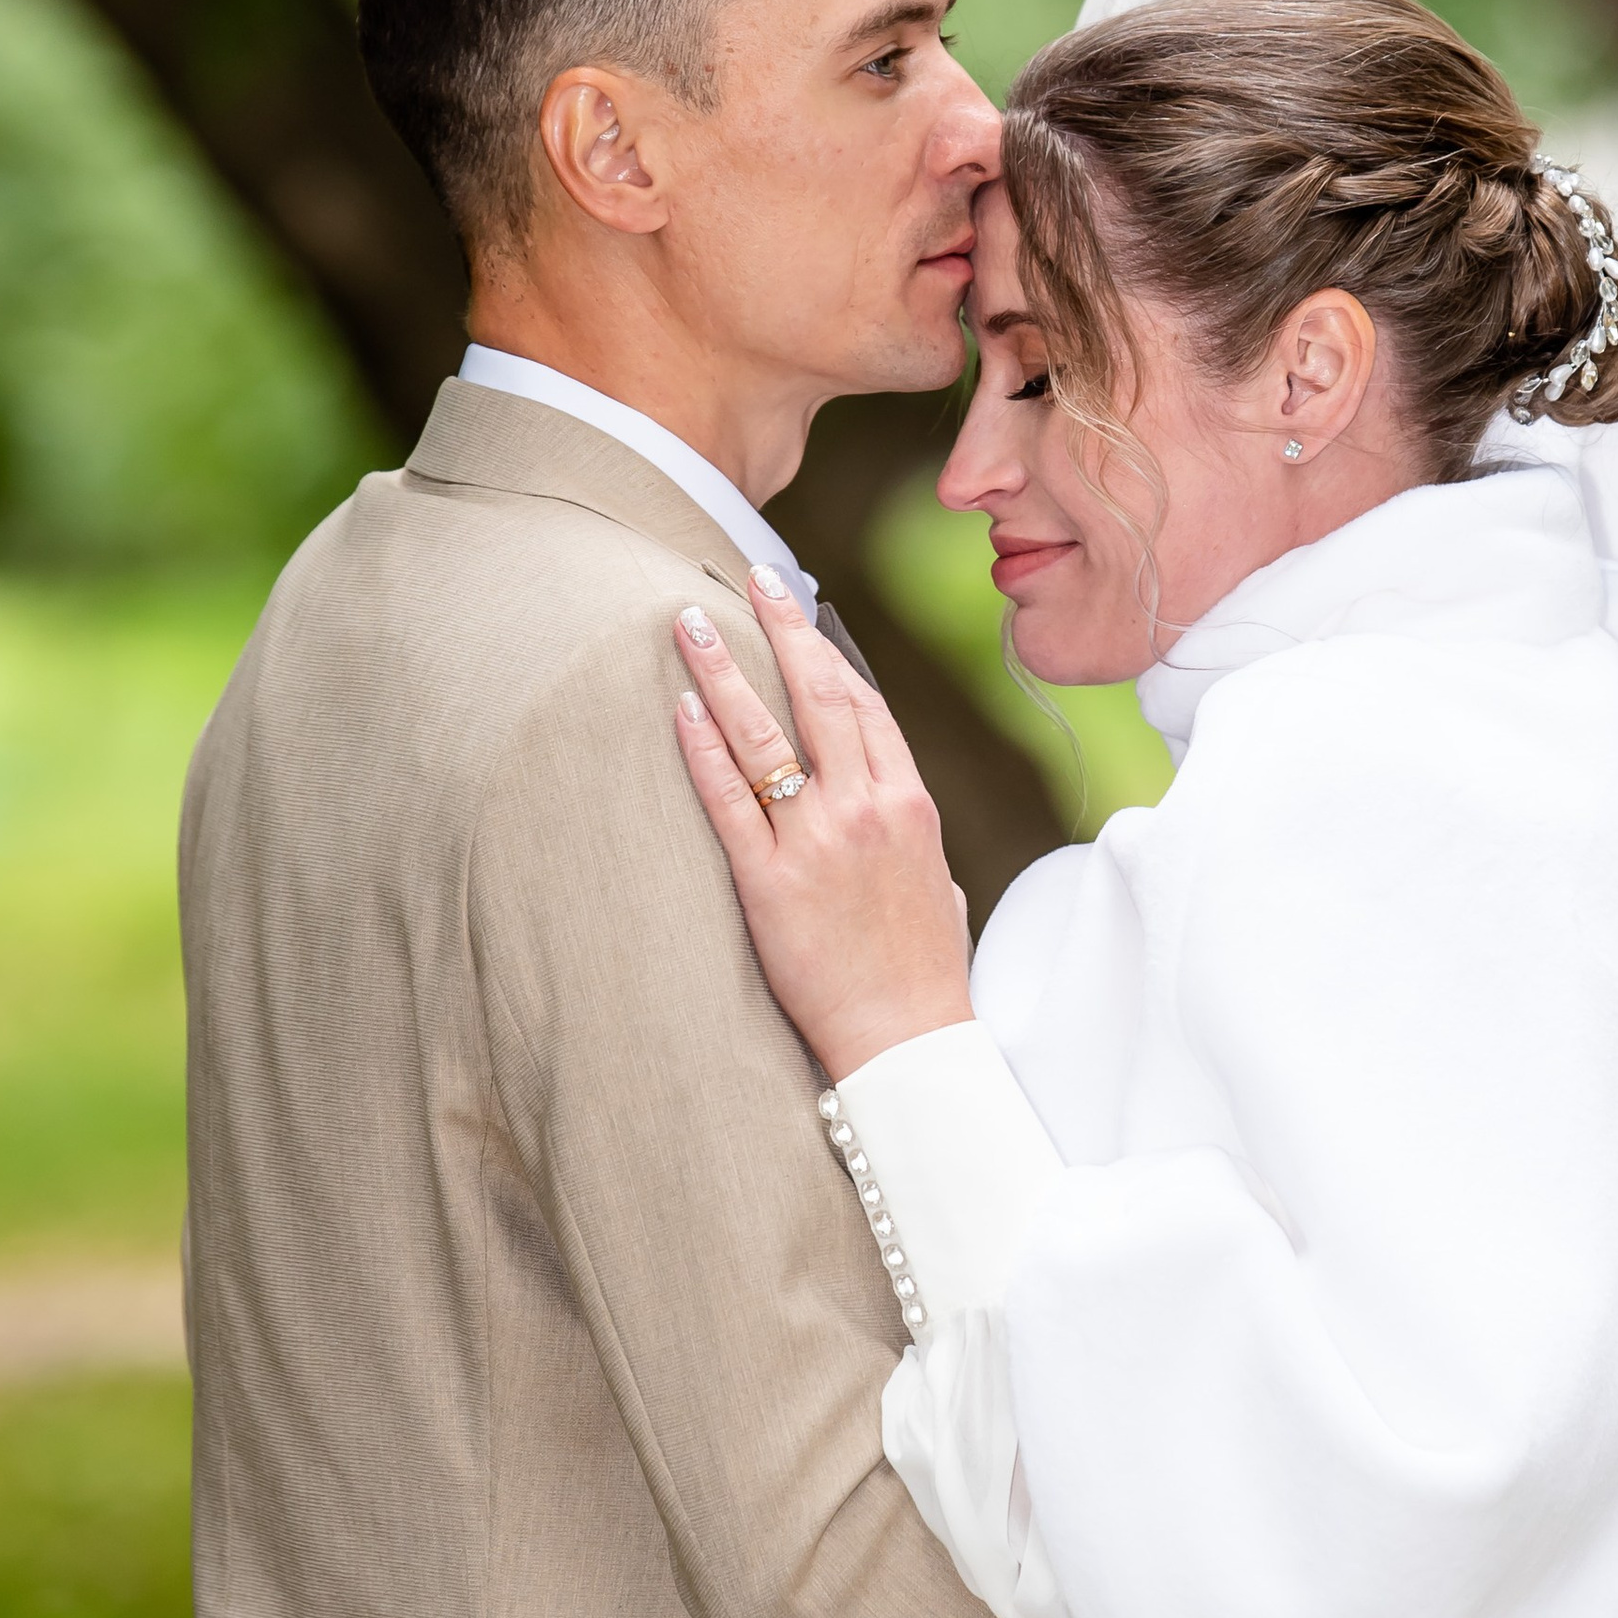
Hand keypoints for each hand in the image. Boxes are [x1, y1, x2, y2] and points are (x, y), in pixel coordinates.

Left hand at [673, 576, 973, 1082]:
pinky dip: (703, 750)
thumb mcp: (935, 880)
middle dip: (780, 630)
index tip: (799, 610)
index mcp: (911, 802)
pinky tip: (681, 709)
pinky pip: (728, 801)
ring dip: (722, 672)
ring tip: (687, 625)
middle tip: (749, 580)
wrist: (907, 1037)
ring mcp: (815, 842)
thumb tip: (888, 807)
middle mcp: (866, 808)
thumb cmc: (924, 968)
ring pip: (763, 735)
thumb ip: (908, 832)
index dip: (827, 647)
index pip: (864, 703)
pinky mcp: (769, 882)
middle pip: (817, 695)